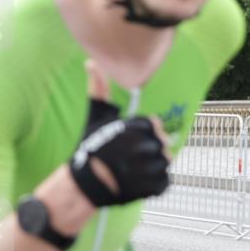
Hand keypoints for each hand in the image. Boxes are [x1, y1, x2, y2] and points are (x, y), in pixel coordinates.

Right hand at [68, 60, 171, 207]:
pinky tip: (141, 183)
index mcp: (134, 128)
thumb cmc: (90, 149)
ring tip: (136, 171)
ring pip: (165, 163)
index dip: (144, 133)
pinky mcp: (151, 188)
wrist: (84, 185)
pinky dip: (157, 184)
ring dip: (154, 167)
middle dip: (149, 150)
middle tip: (132, 158)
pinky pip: (165, 182)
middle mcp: (143, 146)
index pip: (154, 125)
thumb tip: (90, 63)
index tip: (131, 140)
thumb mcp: (94, 117)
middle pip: (162, 144)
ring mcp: (148, 168)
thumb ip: (97, 89)